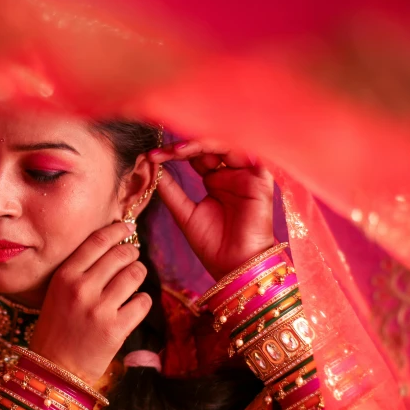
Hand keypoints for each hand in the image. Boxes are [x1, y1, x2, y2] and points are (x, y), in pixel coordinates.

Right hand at [28, 222, 151, 382]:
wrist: (55, 368)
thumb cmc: (57, 326)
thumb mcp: (58, 291)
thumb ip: (80, 269)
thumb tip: (114, 244)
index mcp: (65, 275)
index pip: (98, 240)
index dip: (118, 230)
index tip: (128, 228)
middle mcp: (82, 288)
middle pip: (121, 254)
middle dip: (132, 253)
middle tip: (133, 257)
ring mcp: (99, 309)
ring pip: (135, 275)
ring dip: (138, 274)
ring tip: (133, 281)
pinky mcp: (116, 329)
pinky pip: (143, 302)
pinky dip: (142, 301)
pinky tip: (134, 305)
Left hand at [147, 140, 274, 280]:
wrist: (233, 265)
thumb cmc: (212, 244)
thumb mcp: (184, 212)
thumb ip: (169, 188)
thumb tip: (150, 165)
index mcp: (216, 180)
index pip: (194, 155)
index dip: (172, 152)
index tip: (149, 157)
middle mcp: (231, 173)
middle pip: (208, 145)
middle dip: (182, 145)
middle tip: (160, 153)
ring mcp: (246, 173)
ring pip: (224, 144)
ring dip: (198, 143)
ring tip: (176, 151)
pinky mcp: (260, 177)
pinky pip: (243, 151)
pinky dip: (219, 146)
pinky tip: (199, 149)